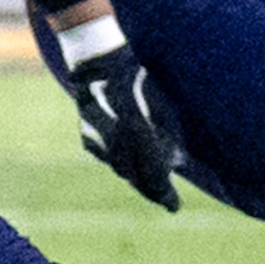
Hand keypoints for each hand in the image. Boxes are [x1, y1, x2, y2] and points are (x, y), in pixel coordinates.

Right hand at [63, 27, 182, 210]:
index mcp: (134, 123)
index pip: (150, 168)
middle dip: (152, 190)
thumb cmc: (139, 74)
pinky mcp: (86, 136)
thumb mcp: (162, 100)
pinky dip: (122, 163)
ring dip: (138, 177)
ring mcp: (95, 137)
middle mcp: (111, 134)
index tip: (175, 207)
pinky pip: (108, 158)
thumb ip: (168, 133)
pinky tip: (133, 165)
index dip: (163, 191)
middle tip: (168, 202)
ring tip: (155, 185)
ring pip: (120, 168)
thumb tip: (177, 162)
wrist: (97, 56)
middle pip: (134, 175)